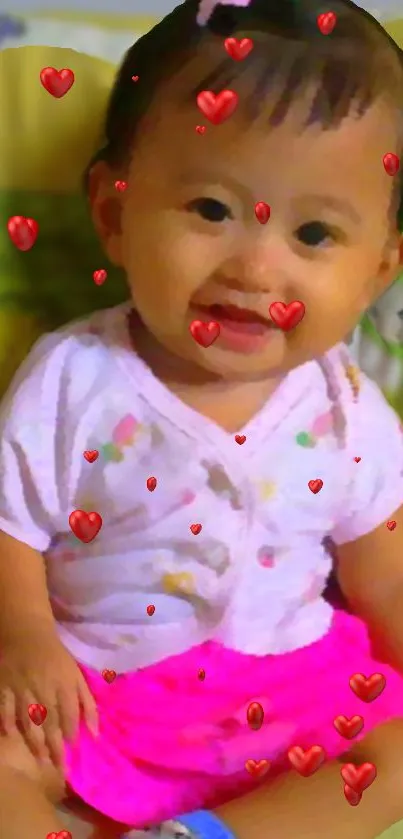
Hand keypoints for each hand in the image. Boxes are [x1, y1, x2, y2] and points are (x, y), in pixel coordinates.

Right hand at [0, 627, 97, 767]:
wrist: (27, 632)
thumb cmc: (56, 656)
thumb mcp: (76, 674)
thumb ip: (87, 702)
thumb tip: (95, 733)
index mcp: (64, 683)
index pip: (69, 714)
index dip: (70, 733)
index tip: (71, 750)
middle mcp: (45, 687)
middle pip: (50, 722)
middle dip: (55, 746)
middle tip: (58, 768)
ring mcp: (23, 687)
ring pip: (28, 719)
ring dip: (35, 741)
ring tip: (40, 759)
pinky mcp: (5, 685)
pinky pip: (5, 707)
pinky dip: (7, 722)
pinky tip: (11, 736)